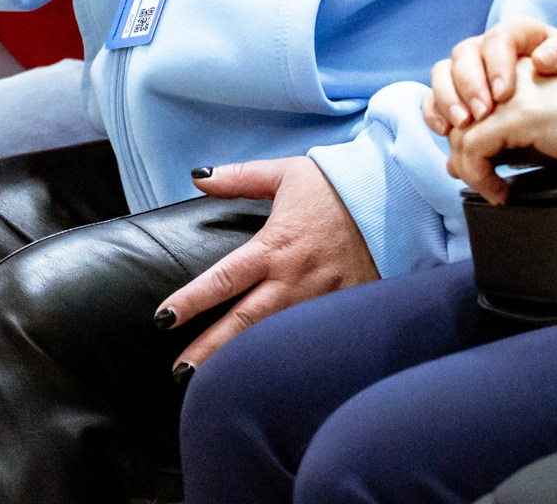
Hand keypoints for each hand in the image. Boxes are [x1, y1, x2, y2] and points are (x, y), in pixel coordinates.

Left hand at [156, 157, 379, 371]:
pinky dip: (287, 358)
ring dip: (242, 360)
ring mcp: (320, 299)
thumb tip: (198, 177)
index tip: (164, 318)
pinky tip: (267, 378)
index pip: (224, 278)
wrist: (393, 199)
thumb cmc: (336, 186)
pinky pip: (310, 338)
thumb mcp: (286, 174)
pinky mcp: (343, 309)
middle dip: (210, 348)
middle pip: (244, 321)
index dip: (192, 299)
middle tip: (179, 370)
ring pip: (274, 337)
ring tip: (211, 382)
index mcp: (275, 245)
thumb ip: (240, 178)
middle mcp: (294, 278)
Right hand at [424, 18, 556, 134]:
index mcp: (519, 33)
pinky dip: (433, 112)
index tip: (504, 94)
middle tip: (482, 114)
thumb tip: (541, 59)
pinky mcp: (458, 95)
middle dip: (468, 84)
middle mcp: (487, 47)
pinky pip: (433, 97)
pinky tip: (444, 131)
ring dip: (447, 98)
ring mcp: (469, 70)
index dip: (496, 64)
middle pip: (464, 54)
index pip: (499, 37)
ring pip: (443, 73)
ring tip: (461, 125)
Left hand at [447, 62, 556, 202]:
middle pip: (453, 108)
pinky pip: (475, 147)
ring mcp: (514, 91)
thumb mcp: (533, 133)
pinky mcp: (520, 113)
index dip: (450, 123)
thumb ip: (493, 141)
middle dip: (458, 151)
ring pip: (461, 131)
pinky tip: (503, 193)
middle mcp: (509, 70)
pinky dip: (480, 177)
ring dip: (469, 168)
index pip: (457, 84)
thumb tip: (454, 165)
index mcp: (514, 65)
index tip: (464, 161)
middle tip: (479, 180)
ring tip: (493, 190)